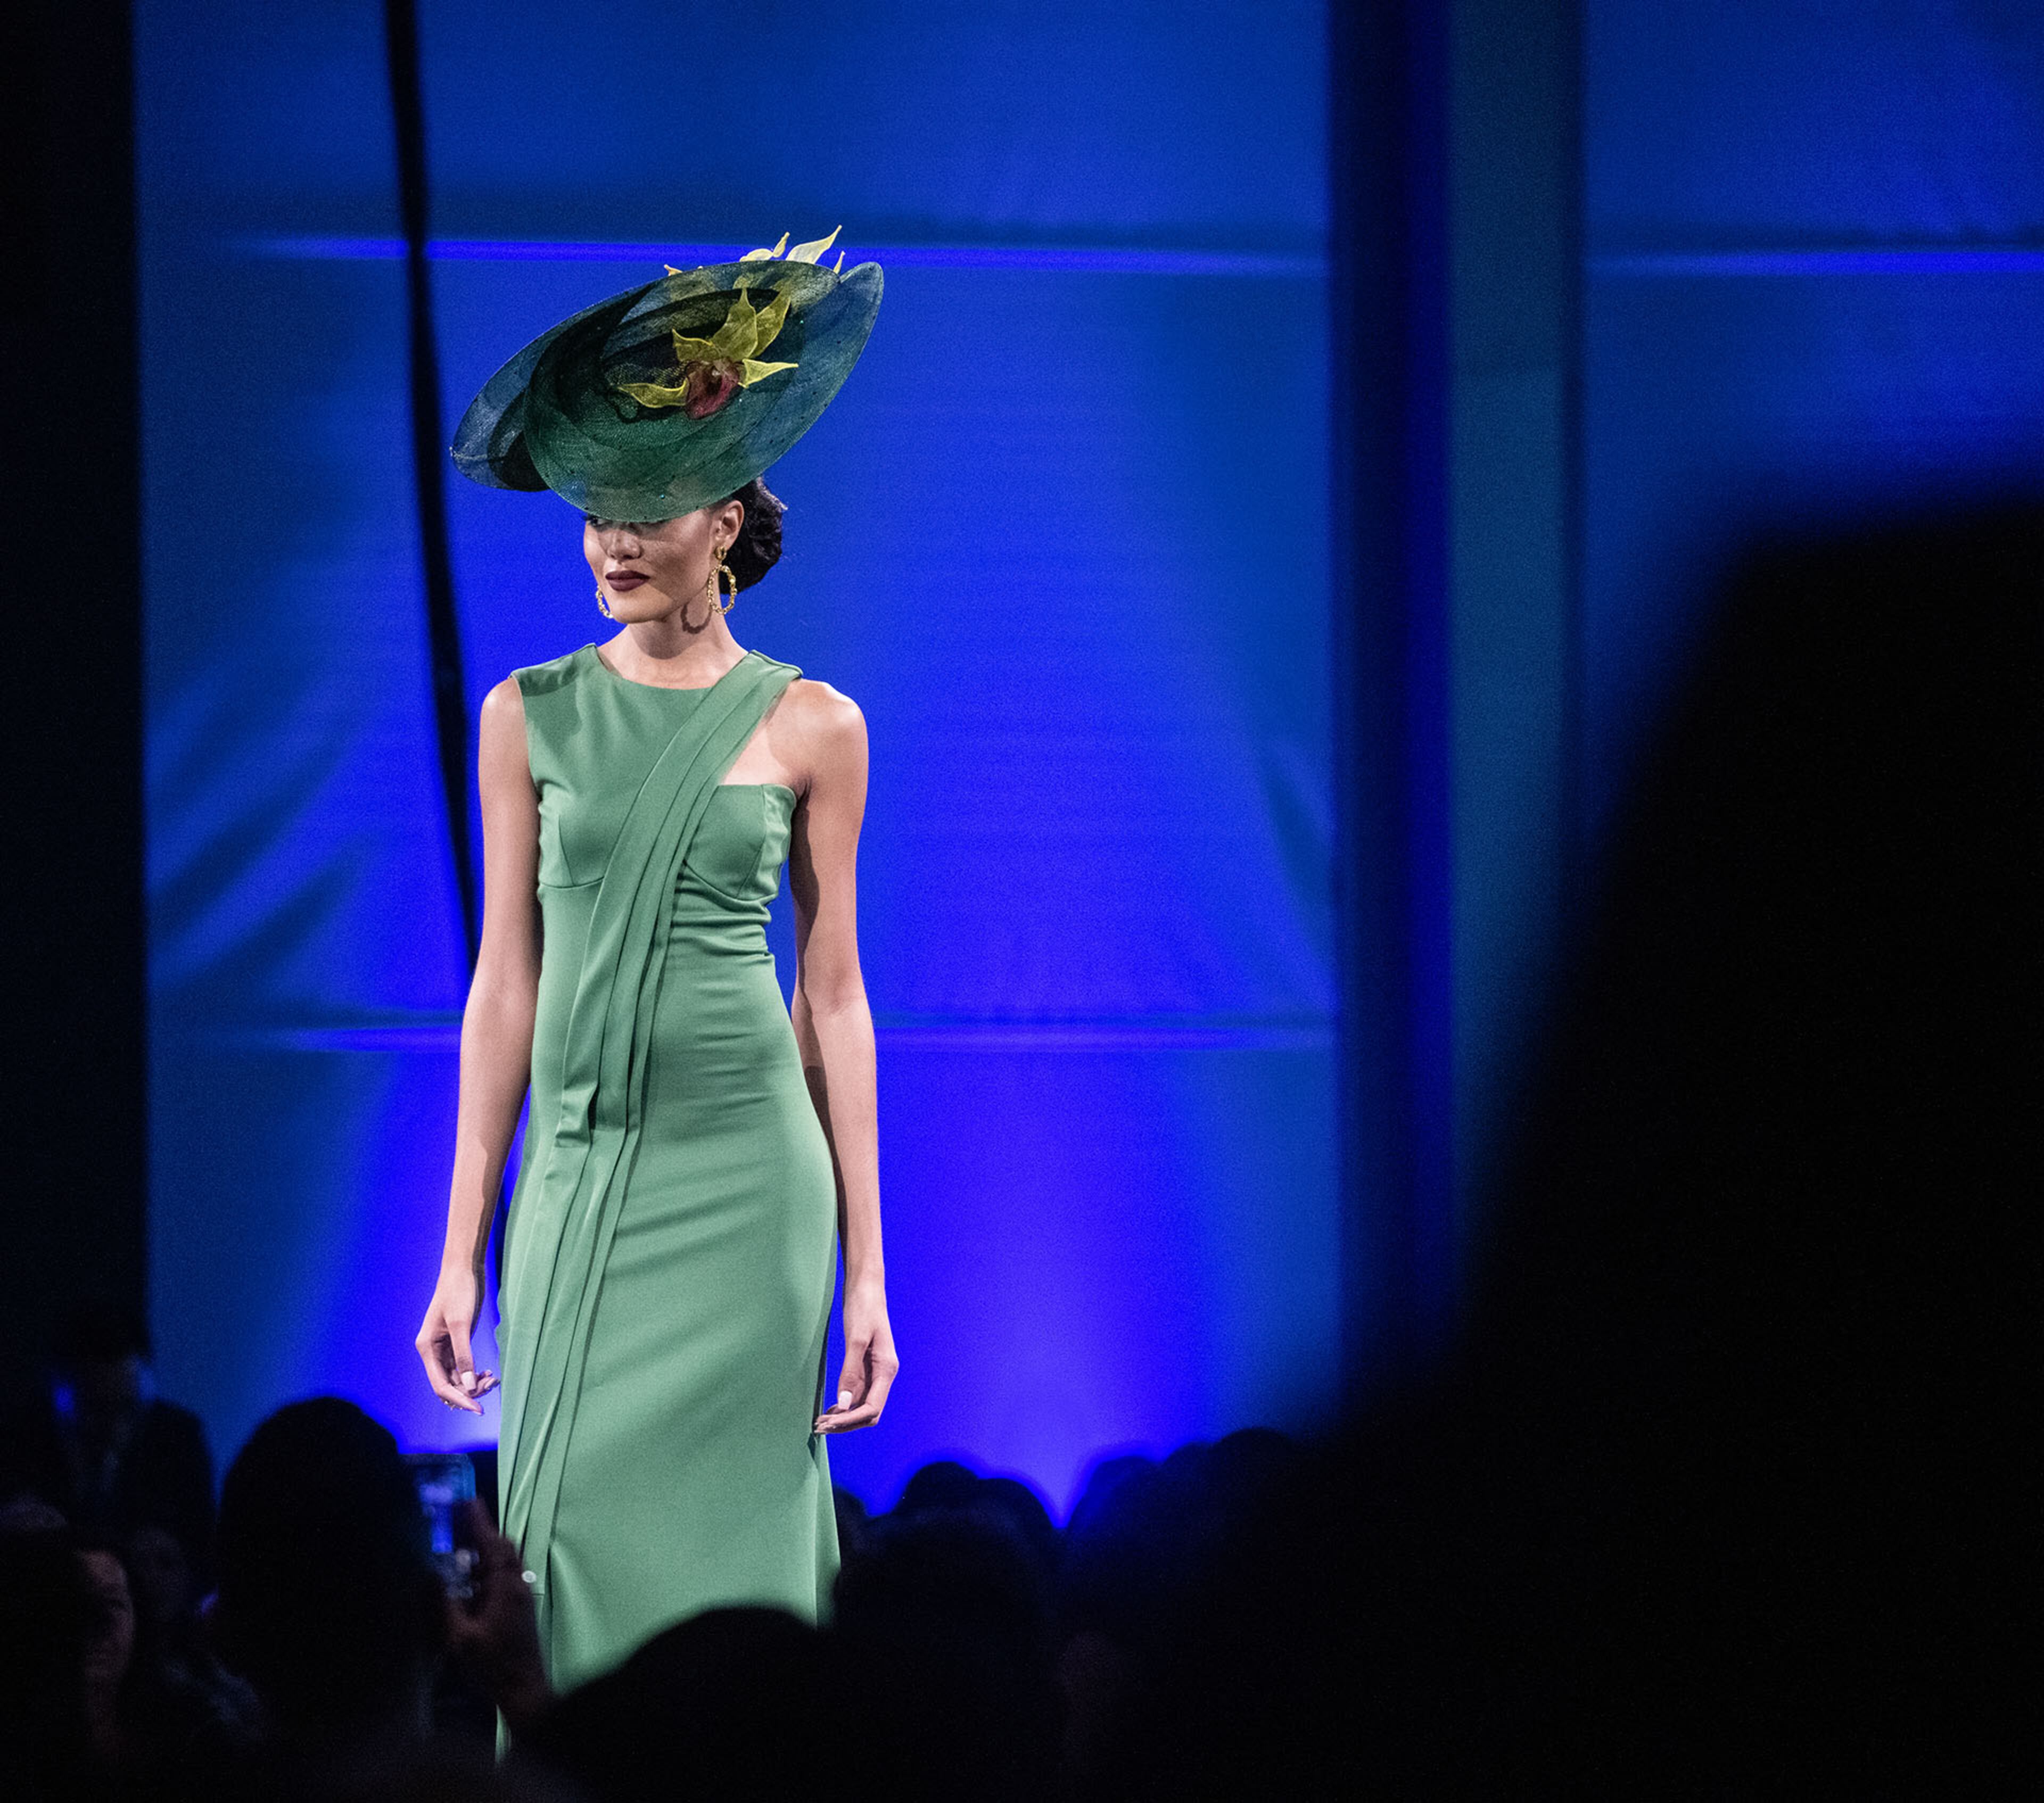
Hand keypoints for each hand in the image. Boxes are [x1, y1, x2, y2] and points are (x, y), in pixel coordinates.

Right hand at [416, 1267, 498, 1413]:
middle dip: (468, 1391)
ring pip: (457, 1377)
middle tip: (492, 1385)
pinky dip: (474, 1373)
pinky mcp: (456, 1343)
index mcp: (427, 1347)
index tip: (478, 1408)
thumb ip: (464, 1355)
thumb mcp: (461, 1323)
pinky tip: (489, 1373)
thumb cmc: (459, 1292)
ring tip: (493, 1379)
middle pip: (448, 1384)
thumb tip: (468, 1385)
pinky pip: (463, 1367)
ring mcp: (444, 1348)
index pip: (441, 1384)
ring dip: (473, 1383)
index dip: (458, 1399)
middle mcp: (432, 1351)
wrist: (463, 1269)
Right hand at [443, 1499, 550, 1736]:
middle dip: (481, 1532)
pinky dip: (484, 1570)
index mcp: (506, 1586)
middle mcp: (516, 1585)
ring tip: (457, 1545)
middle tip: (458, 1519)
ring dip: (482, 1551)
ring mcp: (519, 1596)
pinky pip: (501, 1578)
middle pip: (501, 1549)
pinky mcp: (517, 1608)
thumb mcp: (460, 1637)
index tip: (468, 1501)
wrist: (523, 1687)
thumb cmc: (492, 1664)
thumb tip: (431, 1573)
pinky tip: (466, 1579)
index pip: (493, 1544)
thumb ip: (445, 1604)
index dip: (480, 1521)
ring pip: (502, 1564)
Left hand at [816, 1282, 897, 1433]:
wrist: (866, 1286)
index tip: (829, 1423)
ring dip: (843, 1416)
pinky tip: (829, 1408)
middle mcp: (883, 1374)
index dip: (851, 1420)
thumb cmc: (863, 1307)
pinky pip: (856, 1393)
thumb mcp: (856, 1338)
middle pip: (868, 1412)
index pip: (872, 1408)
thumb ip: (851, 1372)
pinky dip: (843, 1404)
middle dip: (846, 1423)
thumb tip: (844, 1404)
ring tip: (820, 1421)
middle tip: (819, 1426)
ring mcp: (874, 1371)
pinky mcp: (865, 1365)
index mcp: (886, 1369)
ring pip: (861, 1405)